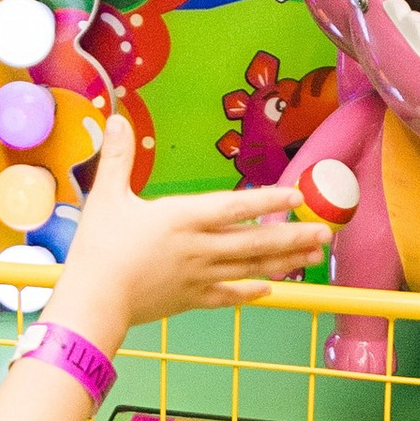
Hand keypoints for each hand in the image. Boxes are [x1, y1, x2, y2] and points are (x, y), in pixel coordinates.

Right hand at [48, 112, 329, 346]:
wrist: (94, 302)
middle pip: (254, 241)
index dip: (267, 201)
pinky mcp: (191, 300)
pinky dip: (251, 292)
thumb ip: (118, 158)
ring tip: (312, 255)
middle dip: (292, 236)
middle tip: (325, 232)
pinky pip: (229, 296)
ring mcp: (198, 276)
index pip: (234, 207)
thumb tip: (116, 118)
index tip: (296, 197)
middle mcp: (199, 247)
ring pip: (250, 268)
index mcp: (182, 218)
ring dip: (284, 261)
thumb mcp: (106, 197)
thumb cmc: (97, 249)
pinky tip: (271, 289)